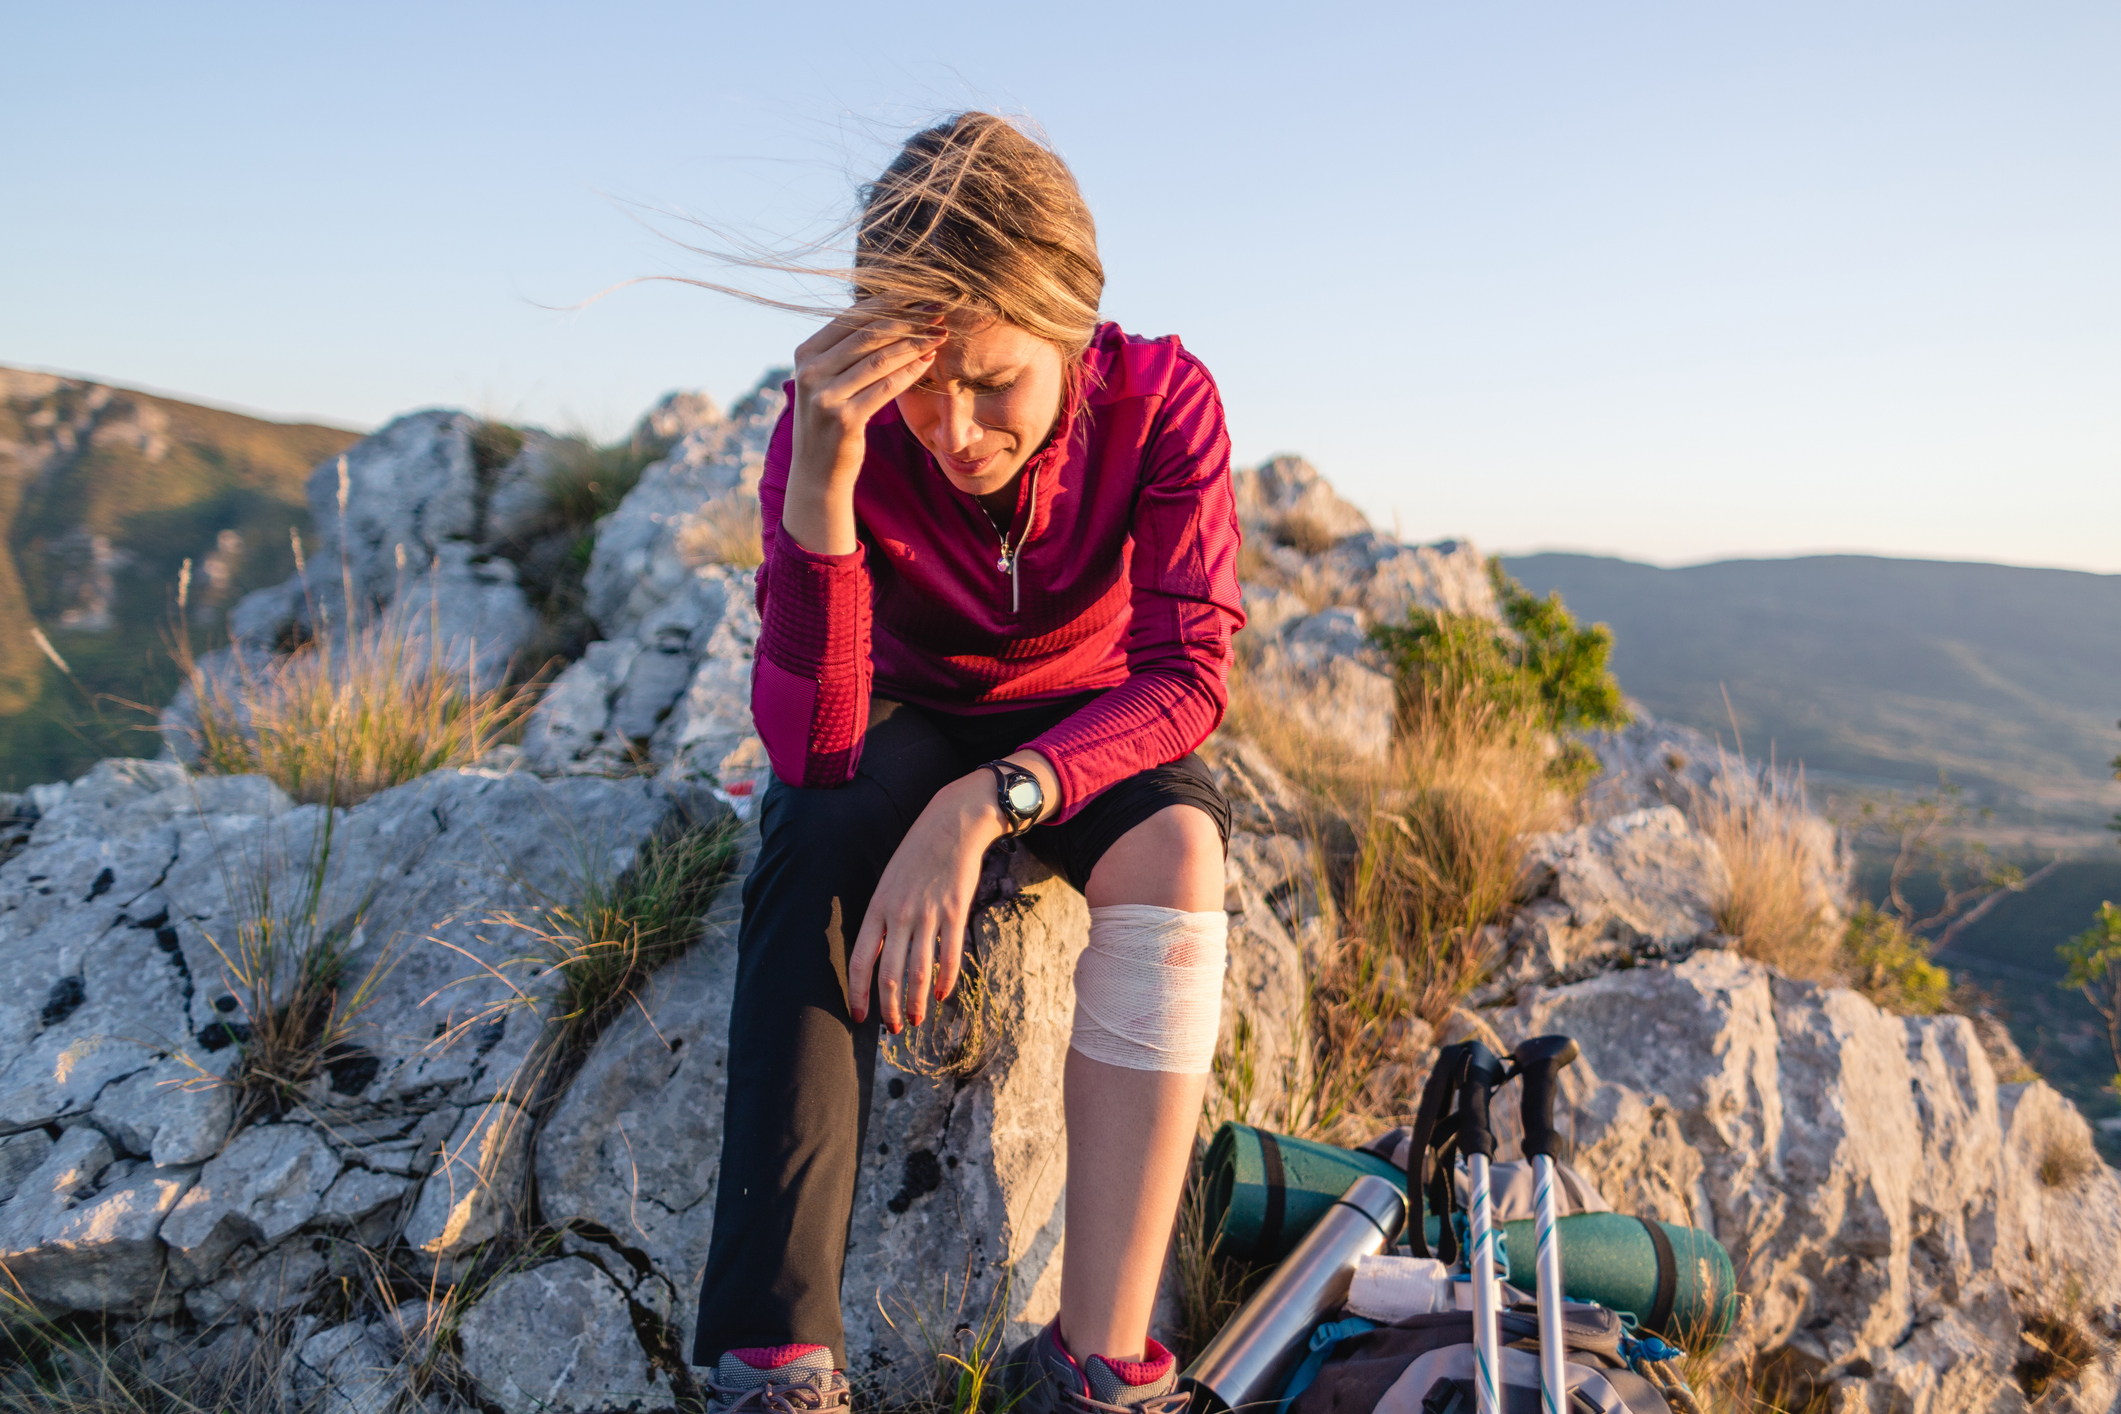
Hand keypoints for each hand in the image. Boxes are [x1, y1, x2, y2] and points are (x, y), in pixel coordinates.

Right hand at [783, 301, 943, 555]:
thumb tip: (888, 313)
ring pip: (880, 359)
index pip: (852, 318)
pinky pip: (885, 387)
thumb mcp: (830, 380)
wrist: (817, 472)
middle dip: (908, 319)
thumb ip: (847, 350)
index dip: (889, 303)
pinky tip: (930, 361)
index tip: (920, 294)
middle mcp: (811, 371)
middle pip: (868, 334)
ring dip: (915, 343)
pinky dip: (910, 371)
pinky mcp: (844, 419)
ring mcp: (825, 395)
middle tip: (939, 309)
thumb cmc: (831, 421)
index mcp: (805, 354)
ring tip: (940, 333)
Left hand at [849, 751, 1059, 1030]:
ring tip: (915, 1020)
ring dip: (916, 1002)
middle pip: (891, 974)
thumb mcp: (888, 881)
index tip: (860, 1015)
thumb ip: (882, 916)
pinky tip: (942, 995)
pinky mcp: (955, 911)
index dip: (858, 992)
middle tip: (893, 1028)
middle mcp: (900, 913)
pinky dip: (945, 979)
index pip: (861, 960)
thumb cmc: (917, 853)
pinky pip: (949, 954)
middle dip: (890, 1008)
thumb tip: (878, 953)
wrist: (953, 823)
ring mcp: (929, 913)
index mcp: (877, 907)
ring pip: (919, 971)